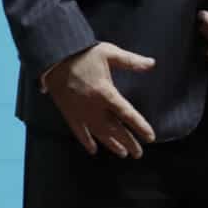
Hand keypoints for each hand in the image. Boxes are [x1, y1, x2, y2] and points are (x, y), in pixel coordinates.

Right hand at [43, 42, 155, 156]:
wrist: (54, 58)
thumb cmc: (84, 54)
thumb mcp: (110, 53)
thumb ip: (132, 61)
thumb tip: (152, 63)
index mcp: (105, 92)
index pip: (126, 113)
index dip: (139, 126)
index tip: (150, 137)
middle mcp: (93, 106)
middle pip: (114, 129)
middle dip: (128, 142)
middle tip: (139, 153)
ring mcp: (80, 111)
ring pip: (98, 133)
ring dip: (111, 144)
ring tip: (123, 153)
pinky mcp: (69, 112)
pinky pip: (78, 131)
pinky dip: (86, 141)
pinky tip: (93, 150)